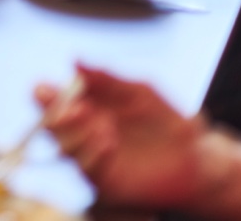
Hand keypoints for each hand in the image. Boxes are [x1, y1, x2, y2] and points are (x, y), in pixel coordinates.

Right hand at [36, 65, 211, 208]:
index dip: (43, 94)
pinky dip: (94, 155)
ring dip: (78, 136)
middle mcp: (82, 130)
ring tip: (105, 128)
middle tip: (77, 109)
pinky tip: (110, 143)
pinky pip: (87, 169)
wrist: (197, 158)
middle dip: (55, 116)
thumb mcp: (142, 92)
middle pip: (50, 125)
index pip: (50, 98)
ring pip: (65, 148)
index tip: (49, 89)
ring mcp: (91, 155)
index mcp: (85, 103)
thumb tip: (75, 60)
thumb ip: (109, 77)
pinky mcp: (104, 180)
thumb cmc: (167, 121)